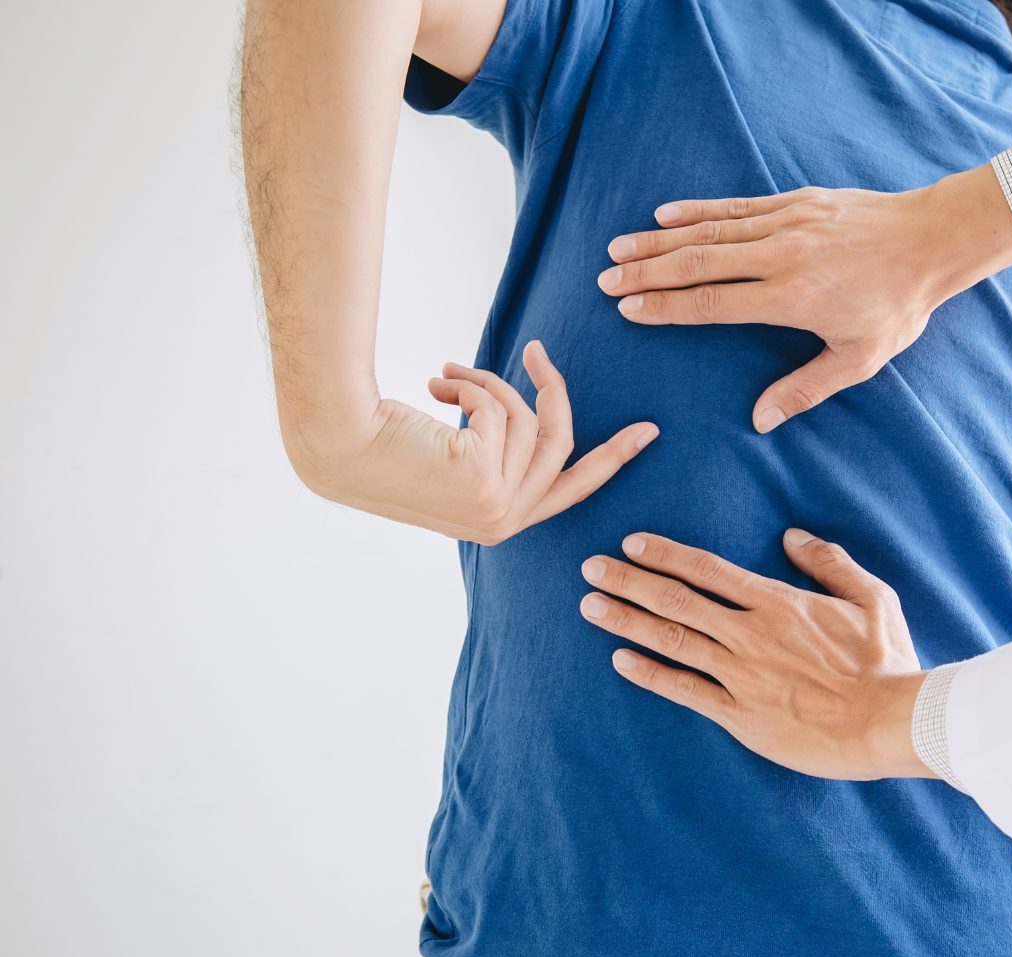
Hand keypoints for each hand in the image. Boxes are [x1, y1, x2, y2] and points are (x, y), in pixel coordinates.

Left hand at [302, 340, 657, 544]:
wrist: (335, 445)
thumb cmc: (379, 447)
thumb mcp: (451, 457)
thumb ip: (494, 449)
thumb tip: (527, 410)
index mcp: (499, 523)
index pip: (572, 488)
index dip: (614, 457)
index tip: (648, 432)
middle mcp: (503, 523)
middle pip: (562, 445)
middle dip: (555, 392)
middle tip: (539, 351)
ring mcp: (495, 507)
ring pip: (527, 420)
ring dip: (487, 384)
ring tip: (445, 375)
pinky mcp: (483, 481)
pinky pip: (501, 411)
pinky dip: (470, 386)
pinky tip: (434, 386)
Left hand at [577, 529, 934, 780]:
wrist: (889, 721)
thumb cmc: (886, 661)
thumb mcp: (871, 598)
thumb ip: (830, 563)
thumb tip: (793, 537)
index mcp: (777, 601)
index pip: (707, 569)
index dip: (665, 554)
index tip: (632, 543)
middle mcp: (749, 633)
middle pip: (676, 600)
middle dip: (628, 580)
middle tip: (590, 568)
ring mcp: (741, 675)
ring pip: (671, 640)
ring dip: (626, 621)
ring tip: (590, 606)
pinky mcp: (741, 716)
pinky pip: (685, 691)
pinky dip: (649, 675)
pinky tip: (620, 661)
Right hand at [595, 163, 1011, 431]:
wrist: (933, 240)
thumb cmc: (898, 305)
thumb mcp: (859, 359)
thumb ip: (805, 389)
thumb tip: (759, 420)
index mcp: (792, 298)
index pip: (713, 303)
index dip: (666, 307)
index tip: (628, 309)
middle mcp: (781, 256)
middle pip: (699, 263)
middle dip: (647, 272)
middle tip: (605, 280)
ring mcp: (787, 223)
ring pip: (710, 232)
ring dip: (660, 241)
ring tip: (619, 248)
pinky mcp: (796, 202)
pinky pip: (736, 207)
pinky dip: (697, 211)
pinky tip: (665, 216)